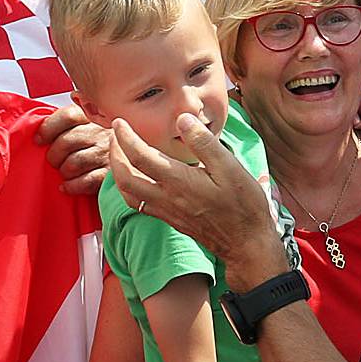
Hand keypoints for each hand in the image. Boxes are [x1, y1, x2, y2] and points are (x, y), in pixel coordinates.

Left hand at [36, 100, 108, 196]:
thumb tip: (39, 134)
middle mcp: (102, 133)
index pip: (68, 116)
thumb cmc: (98, 145)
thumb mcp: (85, 126)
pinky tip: (67, 186)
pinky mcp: (111, 175)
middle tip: (53, 161)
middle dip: (54, 155)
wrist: (129, 164)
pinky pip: (86, 181)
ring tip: (64, 172)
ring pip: (74, 162)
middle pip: (67, 141)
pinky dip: (72, 186)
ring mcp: (108, 154)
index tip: (39, 140)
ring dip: (63, 170)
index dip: (48, 128)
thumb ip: (66, 125)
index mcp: (93, 118)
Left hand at [109, 113, 284, 286]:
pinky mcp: (170, 219)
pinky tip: (138, 180)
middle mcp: (166, 197)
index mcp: (178, 181)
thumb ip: (204, 143)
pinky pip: (139, 204)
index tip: (120, 122)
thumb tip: (182, 118)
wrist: (246, 243)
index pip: (140, 156)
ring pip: (128, 193)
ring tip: (121, 156)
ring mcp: (166, 211)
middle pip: (124, 177)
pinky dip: (130, 189)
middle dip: (115, 154)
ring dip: (118, 173)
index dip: (125, 137)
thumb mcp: (230, 168)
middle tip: (116, 137)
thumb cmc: (243, 205)